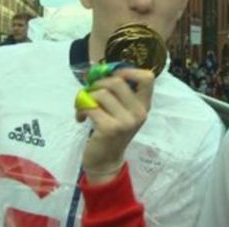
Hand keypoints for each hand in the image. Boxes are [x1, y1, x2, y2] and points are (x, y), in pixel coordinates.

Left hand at [75, 67, 154, 184]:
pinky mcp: (110, 128)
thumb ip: (117, 92)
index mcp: (144, 105)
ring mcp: (126, 121)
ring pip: (101, 93)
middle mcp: (139, 112)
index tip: (113, 76)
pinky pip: (90, 106)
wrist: (106, 161)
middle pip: (117, 81)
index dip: (128, 71)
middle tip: (90, 93)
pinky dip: (80, 109)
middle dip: (97, 83)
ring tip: (84, 107)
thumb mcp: (122, 112)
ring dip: (86, 97)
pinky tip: (81, 118)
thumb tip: (96, 67)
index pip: (147, 77)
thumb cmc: (112, 132)